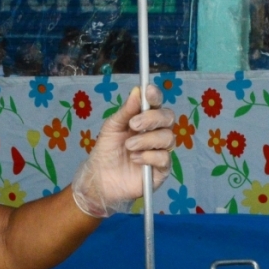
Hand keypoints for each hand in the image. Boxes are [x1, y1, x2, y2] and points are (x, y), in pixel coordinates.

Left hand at [71, 85, 174, 217]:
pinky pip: (164, 158)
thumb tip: (138, 91)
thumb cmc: (107, 150)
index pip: (158, 104)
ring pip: (168, 138)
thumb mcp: (112, 127)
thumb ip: (126, 111)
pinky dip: (148, 156)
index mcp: (146, 120)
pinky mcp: (161, 170)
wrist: (100, 177)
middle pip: (168, 118)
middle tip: (134, 125)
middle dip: (152, 119)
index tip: (147, 92)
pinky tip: (135, 159)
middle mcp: (156, 133)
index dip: (155, 96)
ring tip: (129, 146)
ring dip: (147, 140)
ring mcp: (161, 151)